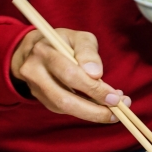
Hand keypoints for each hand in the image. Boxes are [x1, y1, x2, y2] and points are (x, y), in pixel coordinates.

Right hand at [11, 28, 129, 122]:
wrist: (34, 51)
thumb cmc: (63, 42)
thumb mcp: (78, 37)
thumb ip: (88, 51)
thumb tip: (95, 74)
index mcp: (43, 52)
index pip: (70, 74)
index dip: (93, 88)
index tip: (115, 96)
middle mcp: (34, 73)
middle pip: (64, 99)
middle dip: (94, 110)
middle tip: (117, 112)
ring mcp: (37, 89)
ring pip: (65, 109)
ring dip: (92, 114)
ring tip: (114, 113)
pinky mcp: (43, 100)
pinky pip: (66, 110)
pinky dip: (86, 111)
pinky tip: (101, 106)